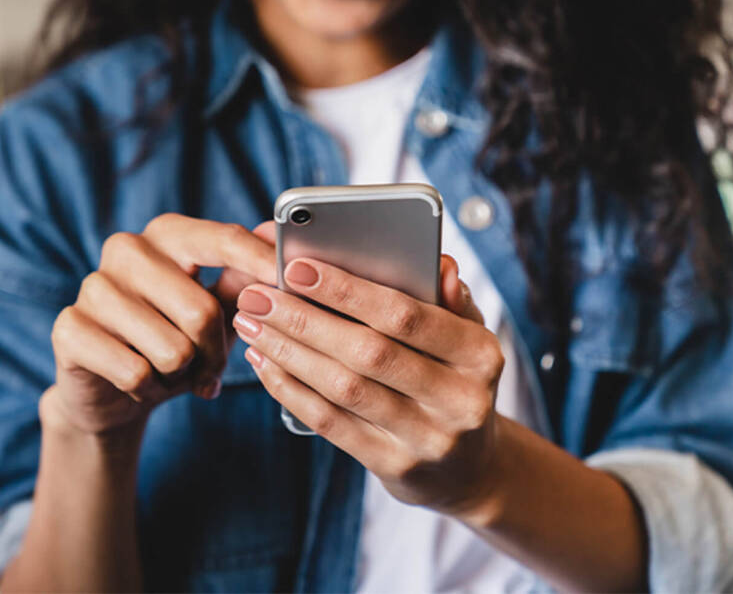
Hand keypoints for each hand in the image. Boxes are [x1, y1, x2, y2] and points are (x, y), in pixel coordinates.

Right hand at [46, 215, 275, 435]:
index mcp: (168, 234)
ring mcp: (93, 286)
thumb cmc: (175, 339)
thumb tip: (278, 238)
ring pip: (172, 349)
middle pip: (202, 310)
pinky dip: (149, 389)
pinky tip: (140, 382)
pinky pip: (136, 372)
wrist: (113, 390)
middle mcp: (127, 249)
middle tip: (209, 369)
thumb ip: (245, 278)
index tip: (291, 282)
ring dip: (181, 375)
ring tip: (169, 371)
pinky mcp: (69, 328)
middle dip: (215, 353)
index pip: (223, 240)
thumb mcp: (217, 310)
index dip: (261, 263)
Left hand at [232, 255, 504, 516]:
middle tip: (257, 296)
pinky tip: (265, 363)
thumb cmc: (455, 380)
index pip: (407, 316)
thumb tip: (438, 264)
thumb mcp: (467, 337)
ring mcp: (428, 439)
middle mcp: (460, 399)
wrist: (469, 468)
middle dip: (304, 319)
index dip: (348, 290)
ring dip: (288, 352)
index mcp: (481, 355)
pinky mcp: (395, 467)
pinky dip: (291, 390)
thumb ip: (449, 298)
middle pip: (368, 352)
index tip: (297, 268)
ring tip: (251, 324)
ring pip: (344, 389)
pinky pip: (332, 423)